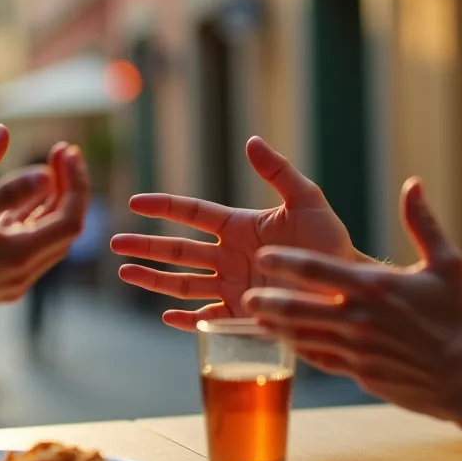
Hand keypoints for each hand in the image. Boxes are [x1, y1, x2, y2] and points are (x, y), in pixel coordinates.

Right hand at [0, 125, 70, 272]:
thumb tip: (44, 172)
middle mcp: (25, 273)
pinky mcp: (7, 282)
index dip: (75, 183)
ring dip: (56, 202)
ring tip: (52, 167)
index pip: (70, 219)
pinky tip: (32, 193)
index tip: (66, 151)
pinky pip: (34, 245)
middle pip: (66, 228)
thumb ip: (3, 189)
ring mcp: (17, 281)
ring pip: (52, 237)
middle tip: (63, 151)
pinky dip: (37, 218)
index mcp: (18, 256)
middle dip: (69, 187)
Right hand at [110, 136, 365, 330]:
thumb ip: (278, 172)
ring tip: (125, 272)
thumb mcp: (307, 201)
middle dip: (146, 246)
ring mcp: (231, 286)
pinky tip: (165, 316)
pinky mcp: (241, 316)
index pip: (192, 213)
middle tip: (114, 242)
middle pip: (177, 249)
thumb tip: (251, 140)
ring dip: (153, 278)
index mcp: (238, 226)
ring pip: (182, 283)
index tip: (136, 202)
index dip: (164, 206)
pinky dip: (185, 319)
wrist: (347, 287)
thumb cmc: (330, 242)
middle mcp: (228, 256)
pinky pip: (206, 318)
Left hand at [242, 178, 461, 421]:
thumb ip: (423, 223)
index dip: (287, 263)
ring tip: (252, 318)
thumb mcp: (448, 264)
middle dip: (269, 302)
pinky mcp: (358, 374)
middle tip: (245, 295)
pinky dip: (299, 350)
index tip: (263, 255)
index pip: (320, 272)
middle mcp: (360, 320)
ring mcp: (357, 351)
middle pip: (300, 309)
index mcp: (376, 288)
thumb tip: (413, 184)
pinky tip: (283, 342)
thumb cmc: (459, 317)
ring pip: (304, 337)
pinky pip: (319, 359)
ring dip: (276, 328)